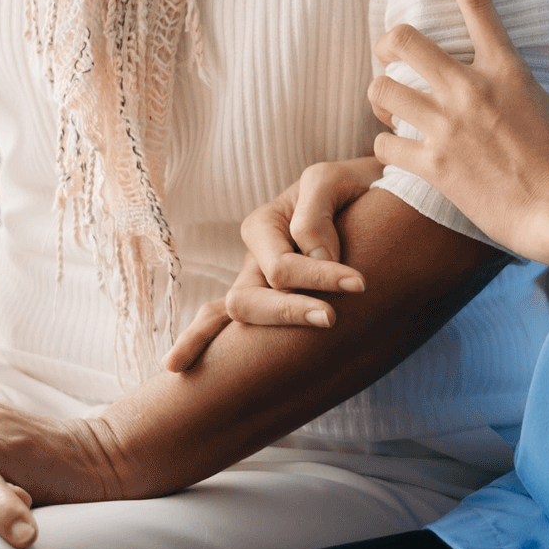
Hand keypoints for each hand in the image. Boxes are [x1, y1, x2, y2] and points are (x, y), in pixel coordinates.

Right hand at [163, 158, 381, 370]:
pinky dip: (203, 339)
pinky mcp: (273, 304)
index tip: (361, 283)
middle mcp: (253, 259)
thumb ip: (315, 213)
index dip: (318, 277)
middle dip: (284, 313)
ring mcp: (257, 284)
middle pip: (245, 301)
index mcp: (262, 226)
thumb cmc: (352, 187)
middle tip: (330, 319)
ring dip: (227, 336)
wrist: (372, 197)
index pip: (280, 267)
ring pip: (231, 317)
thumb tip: (310, 258)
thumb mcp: (331, 181)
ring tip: (213, 358)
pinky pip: (226, 323)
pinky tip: (177, 367)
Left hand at [368, 0, 548, 256]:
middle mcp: (470, 89)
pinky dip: (384, 147)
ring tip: (390, 112)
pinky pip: (382, 143)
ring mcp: (446, 126)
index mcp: (506, 69)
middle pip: (401, 40)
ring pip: (380, 90)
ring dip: (379, 99)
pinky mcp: (430, 164)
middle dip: (386, 48)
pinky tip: (397, 154)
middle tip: (390, 62)